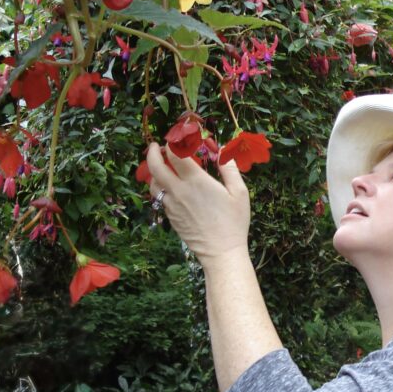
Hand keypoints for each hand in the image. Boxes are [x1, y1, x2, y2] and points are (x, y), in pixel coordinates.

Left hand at [146, 143, 250, 265]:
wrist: (221, 252)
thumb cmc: (234, 222)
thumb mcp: (239, 192)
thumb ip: (229, 168)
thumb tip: (222, 150)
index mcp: (196, 181)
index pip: (175, 154)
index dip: (173, 143)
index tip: (176, 139)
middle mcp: (179, 191)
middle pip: (154, 166)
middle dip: (152, 152)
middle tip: (156, 146)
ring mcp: (171, 205)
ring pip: (153, 183)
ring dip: (154, 171)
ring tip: (162, 167)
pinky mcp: (170, 217)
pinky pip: (159, 197)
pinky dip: (160, 187)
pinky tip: (170, 187)